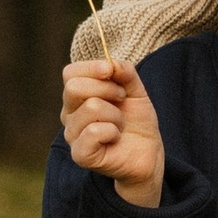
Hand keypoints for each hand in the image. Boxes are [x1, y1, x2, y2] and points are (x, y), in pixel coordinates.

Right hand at [62, 59, 164, 207]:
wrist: (148, 153)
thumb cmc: (137, 121)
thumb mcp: (135, 91)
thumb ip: (124, 72)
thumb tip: (111, 63)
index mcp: (78, 96)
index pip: (70, 73)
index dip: (93, 68)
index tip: (113, 73)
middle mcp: (69, 114)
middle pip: (75, 87)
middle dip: (107, 89)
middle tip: (121, 101)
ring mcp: (72, 135)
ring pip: (91, 108)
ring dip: (116, 115)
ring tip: (120, 125)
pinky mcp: (80, 154)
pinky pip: (93, 131)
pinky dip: (113, 132)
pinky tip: (115, 138)